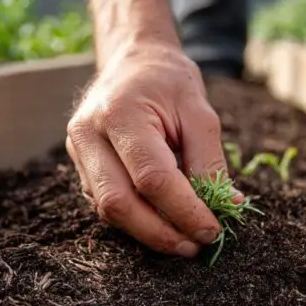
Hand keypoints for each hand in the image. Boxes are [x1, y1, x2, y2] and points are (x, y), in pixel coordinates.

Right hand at [66, 45, 227, 256]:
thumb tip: (227, 206)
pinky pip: (106, 204)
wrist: (134, 60)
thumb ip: (210, 161)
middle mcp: (88, 134)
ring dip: (148, 232)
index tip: (212, 229)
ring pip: (108, 210)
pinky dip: (136, 219)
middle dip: (160, 233)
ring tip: (184, 239)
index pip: (152, 177)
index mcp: (120, 113)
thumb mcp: (200, 112)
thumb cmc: (169, 81)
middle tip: (195, 246)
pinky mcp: (80, 166)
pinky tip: (163, 222)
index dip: (184, 210)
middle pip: (119, 203)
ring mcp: (78, 152)